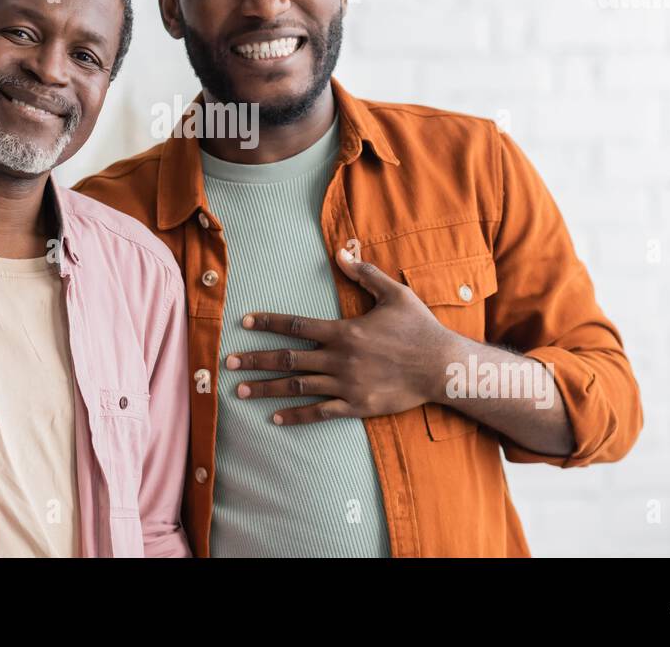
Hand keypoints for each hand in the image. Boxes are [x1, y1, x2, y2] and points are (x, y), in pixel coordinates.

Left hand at [223, 248, 462, 425]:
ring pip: (297, 387)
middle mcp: (339, 359)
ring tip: (240, 390)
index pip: (296, 325)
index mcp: (343, 331)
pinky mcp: (356, 406)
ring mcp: (346, 385)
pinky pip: (319, 413)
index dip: (267, 323)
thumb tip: (341, 252)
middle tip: (227, 362)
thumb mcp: (394, 294)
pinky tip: (274, 418)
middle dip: (255, 360)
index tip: (243, 322)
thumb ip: (364, 274)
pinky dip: (295, 415)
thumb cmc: (419, 328)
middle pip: (287, 359)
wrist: (442, 367)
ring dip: (266, 388)